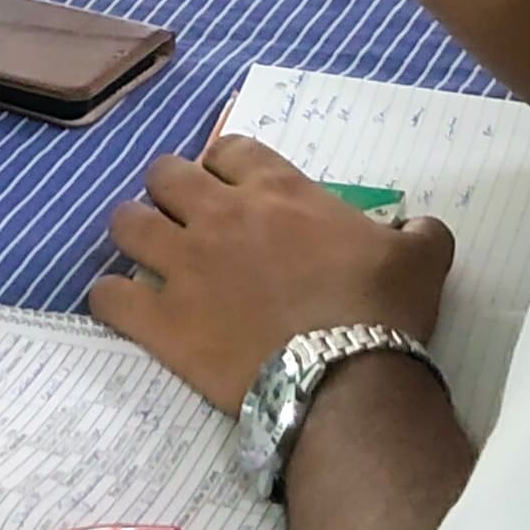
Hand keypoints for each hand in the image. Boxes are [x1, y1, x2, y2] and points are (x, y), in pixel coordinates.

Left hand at [88, 136, 455, 412]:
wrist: (345, 379)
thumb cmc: (381, 311)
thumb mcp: (419, 257)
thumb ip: (417, 232)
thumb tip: (418, 228)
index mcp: (277, 192)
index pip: (228, 149)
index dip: (224, 166)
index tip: (232, 189)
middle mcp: (220, 217)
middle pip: (164, 174)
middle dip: (169, 190)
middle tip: (185, 219)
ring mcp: (184, 267)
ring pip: (126, 223)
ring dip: (134, 234)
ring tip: (147, 255)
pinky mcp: (162, 322)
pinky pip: (110, 297)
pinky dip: (111, 299)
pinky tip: (122, 307)